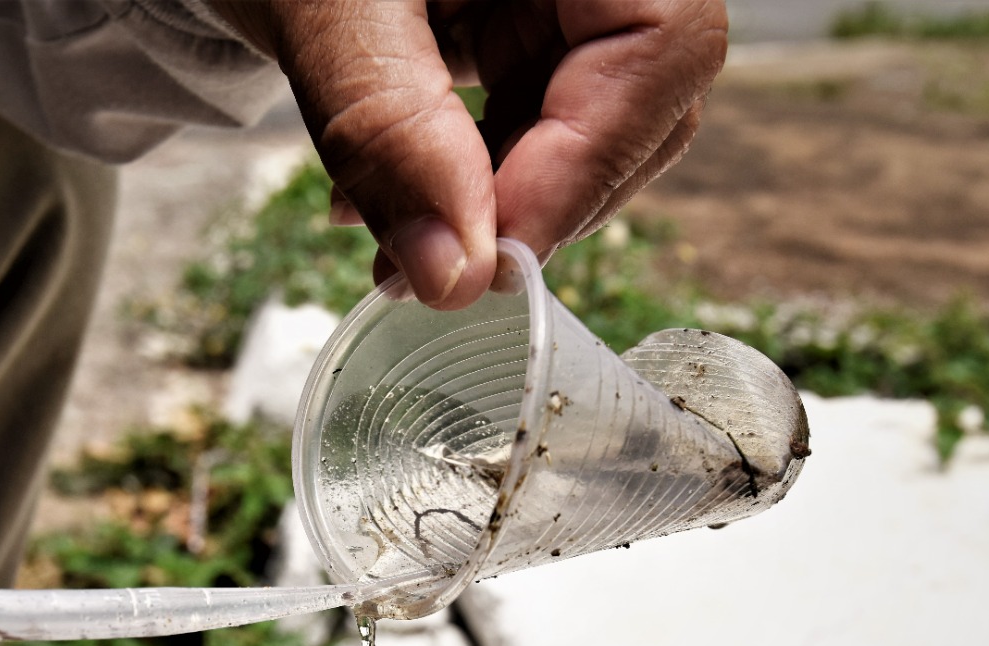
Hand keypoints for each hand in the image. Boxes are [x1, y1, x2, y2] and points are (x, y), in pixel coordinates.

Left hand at [213, 0, 726, 308]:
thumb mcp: (327, 9)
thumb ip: (389, 128)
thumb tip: (454, 275)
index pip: (660, 42)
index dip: (592, 161)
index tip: (501, 252)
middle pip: (641, 99)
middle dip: (541, 201)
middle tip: (445, 270)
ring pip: (587, 128)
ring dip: (494, 208)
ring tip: (394, 253)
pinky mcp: (514, 21)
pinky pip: (526, 119)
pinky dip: (462, 180)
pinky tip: (388, 204)